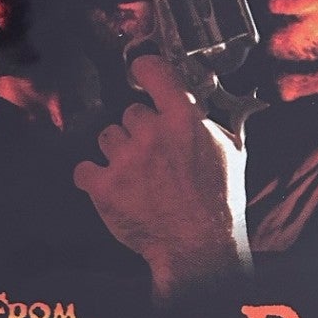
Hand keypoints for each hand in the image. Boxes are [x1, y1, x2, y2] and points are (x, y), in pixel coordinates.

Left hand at [73, 53, 251, 299]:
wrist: (198, 248)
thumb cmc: (219, 204)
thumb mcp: (233, 154)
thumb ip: (224, 119)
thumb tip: (226, 96)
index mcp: (185, 120)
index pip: (153, 71)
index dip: (144, 70)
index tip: (141, 73)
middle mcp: (152, 134)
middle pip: (129, 112)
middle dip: (139, 131)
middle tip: (154, 155)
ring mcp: (126, 160)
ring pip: (106, 137)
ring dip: (118, 153)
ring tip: (137, 175)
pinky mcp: (105, 187)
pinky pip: (83, 168)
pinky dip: (93, 178)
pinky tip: (112, 187)